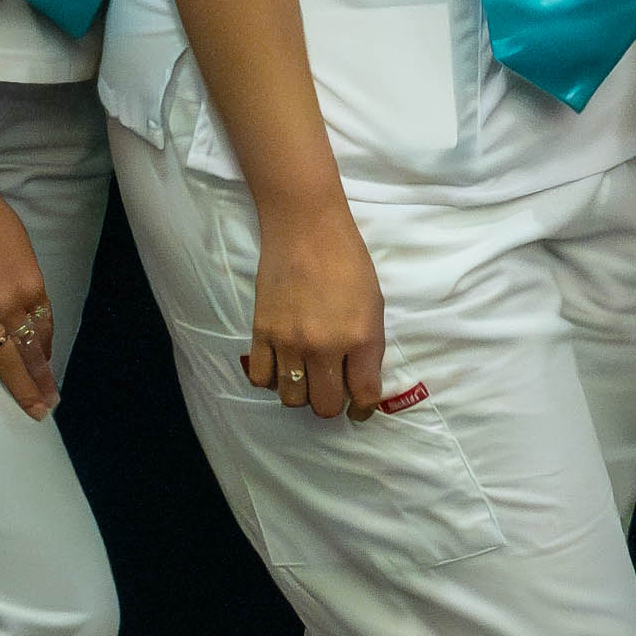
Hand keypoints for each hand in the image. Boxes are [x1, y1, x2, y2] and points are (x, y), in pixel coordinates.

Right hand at [0, 165, 60, 420]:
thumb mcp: (17, 244)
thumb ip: (18, 275)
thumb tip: (16, 294)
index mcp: (31, 285)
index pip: (43, 327)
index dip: (45, 350)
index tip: (46, 366)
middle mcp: (12, 304)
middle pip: (31, 351)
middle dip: (42, 380)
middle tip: (48, 404)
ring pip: (5, 361)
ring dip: (21, 388)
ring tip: (31, 410)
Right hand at [242, 197, 402, 422]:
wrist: (305, 227)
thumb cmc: (348, 260)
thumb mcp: (374, 305)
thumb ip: (368, 348)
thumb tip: (360, 383)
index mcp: (360, 339)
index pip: (362, 396)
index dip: (362, 408)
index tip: (359, 406)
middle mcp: (325, 347)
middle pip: (324, 406)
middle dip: (330, 402)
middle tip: (330, 387)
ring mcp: (289, 342)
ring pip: (291, 398)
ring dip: (300, 393)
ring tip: (305, 375)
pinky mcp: (262, 333)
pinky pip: (261, 378)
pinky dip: (271, 379)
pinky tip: (280, 365)